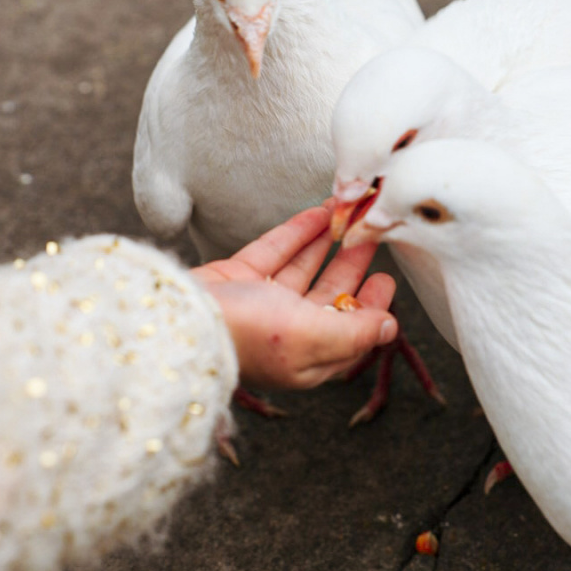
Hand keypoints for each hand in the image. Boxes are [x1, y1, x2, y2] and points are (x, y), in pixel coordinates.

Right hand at [193, 204, 396, 388]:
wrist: (179, 318)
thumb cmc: (250, 335)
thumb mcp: (314, 337)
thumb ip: (356, 332)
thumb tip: (392, 329)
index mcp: (306, 358)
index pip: (349, 334)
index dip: (371, 308)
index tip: (386, 280)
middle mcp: (285, 333)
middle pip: (328, 297)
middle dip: (352, 267)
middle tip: (373, 236)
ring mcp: (260, 304)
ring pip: (303, 270)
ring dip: (328, 242)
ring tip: (351, 215)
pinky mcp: (238, 278)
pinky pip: (276, 251)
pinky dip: (299, 232)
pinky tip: (319, 213)